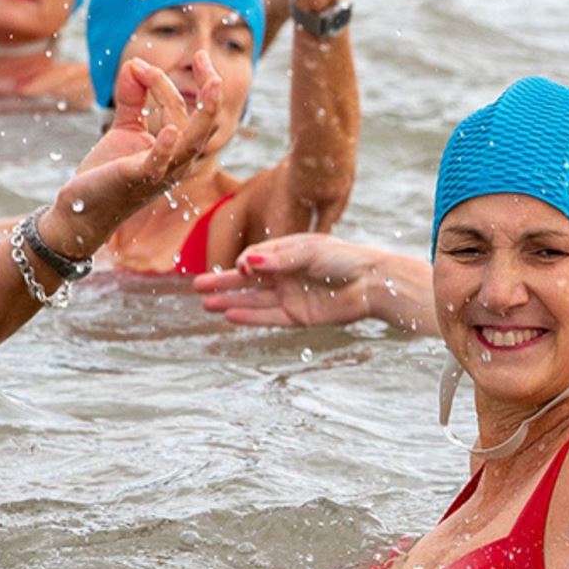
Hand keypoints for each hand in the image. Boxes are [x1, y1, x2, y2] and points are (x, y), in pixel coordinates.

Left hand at [40, 56, 220, 253]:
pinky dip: (166, 147)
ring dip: (204, 112)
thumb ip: (132, 97)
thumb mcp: (124, 129)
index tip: (160, 62)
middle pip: (199, 122)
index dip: (170, 82)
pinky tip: (169, 130)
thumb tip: (134, 63)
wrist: (80, 211)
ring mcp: (159, 173)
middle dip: (209, 91)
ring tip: (213, 83)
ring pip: (192, 141)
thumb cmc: (106, 173)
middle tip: (204, 56)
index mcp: (176, 150)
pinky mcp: (135, 179)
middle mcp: (176, 163)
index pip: (184, 109)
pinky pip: (158, 164)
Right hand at [192, 234, 381, 326]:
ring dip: (230, 301)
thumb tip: (245, 263)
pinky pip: (268, 317)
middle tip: (196, 287)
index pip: (255, 257)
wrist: (372, 283)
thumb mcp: (308, 252)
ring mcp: (290, 295)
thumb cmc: (343, 258)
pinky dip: (249, 316)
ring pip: (253, 299)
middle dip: (222, 282)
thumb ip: (277, 259)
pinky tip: (230, 315)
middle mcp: (285, 275)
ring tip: (205, 304)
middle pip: (247, 280)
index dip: (244, 262)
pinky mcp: (298, 316)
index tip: (241, 267)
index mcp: (287, 252)